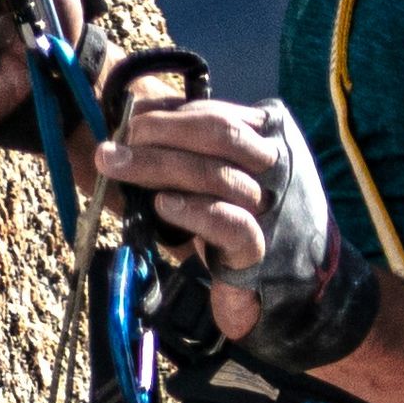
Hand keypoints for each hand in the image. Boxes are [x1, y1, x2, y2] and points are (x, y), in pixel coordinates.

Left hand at [85, 88, 362, 348]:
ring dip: (160, 165)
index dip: (168, 113)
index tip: (128, 120)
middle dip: (162, 132)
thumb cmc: (240, 225)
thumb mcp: (218, 176)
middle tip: (117, 143)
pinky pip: (229, 222)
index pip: (215, 114)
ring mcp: (271, 205)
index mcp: (268, 139)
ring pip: (218, 174)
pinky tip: (162, 205)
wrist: (286, 288)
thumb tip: (136, 115)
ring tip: (117, 166)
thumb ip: (190, 147)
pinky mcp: (260, 249)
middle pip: (219, 133)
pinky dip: (192, 210)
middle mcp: (276, 165)